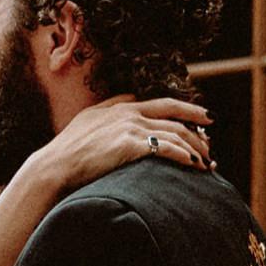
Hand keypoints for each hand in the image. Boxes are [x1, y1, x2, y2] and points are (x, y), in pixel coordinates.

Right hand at [31, 96, 213, 193]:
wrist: (55, 166)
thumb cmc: (66, 149)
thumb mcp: (86, 119)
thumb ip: (108, 108)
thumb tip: (127, 100)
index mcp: (119, 106)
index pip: (160, 103)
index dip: (183, 110)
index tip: (198, 118)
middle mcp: (128, 113)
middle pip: (174, 115)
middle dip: (197, 125)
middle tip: (211, 137)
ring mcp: (130, 128)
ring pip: (174, 134)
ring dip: (195, 148)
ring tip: (206, 162)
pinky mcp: (131, 145)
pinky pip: (167, 149)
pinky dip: (184, 157)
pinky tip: (194, 165)